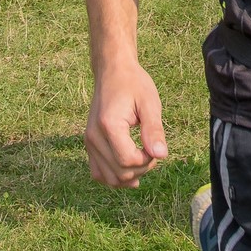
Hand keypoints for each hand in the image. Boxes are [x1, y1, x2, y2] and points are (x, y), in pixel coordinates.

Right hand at [84, 61, 167, 187]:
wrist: (112, 72)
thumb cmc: (133, 84)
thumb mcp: (149, 103)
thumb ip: (154, 130)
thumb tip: (161, 155)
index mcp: (109, 125)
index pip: (127, 161)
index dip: (147, 161)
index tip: (156, 146)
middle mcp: (94, 136)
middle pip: (119, 173)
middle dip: (141, 169)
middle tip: (152, 150)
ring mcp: (89, 142)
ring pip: (108, 178)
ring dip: (128, 177)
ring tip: (142, 160)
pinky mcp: (89, 144)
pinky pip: (98, 173)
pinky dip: (114, 176)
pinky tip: (129, 170)